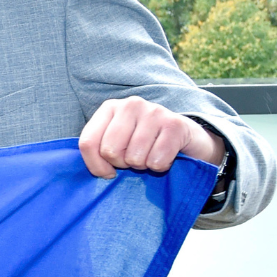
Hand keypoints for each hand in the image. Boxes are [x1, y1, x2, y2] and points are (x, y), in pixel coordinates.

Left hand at [78, 96, 224, 177]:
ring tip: (151, 154)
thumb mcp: (117, 144)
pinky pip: (156, 161)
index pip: (87, 143)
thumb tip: (99, 171)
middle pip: (110, 151)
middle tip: (135, 157)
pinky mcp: (175, 125)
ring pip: (134, 158)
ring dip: (143, 165)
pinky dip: (160, 166)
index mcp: (110, 107)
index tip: (108, 171)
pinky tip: (166, 155)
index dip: (96, 166)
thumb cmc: (146, 143)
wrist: (189, 139)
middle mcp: (130, 105)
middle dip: (122, 164)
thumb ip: (98, 151)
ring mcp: (154, 111)